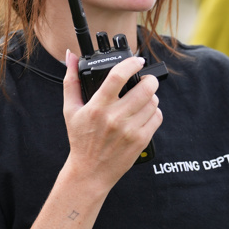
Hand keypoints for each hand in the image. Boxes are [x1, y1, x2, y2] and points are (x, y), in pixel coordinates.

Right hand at [62, 51, 162, 186]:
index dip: (132, 64)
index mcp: (97, 107)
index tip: (137, 61)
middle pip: (145, 88)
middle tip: (145, 80)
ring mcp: (130, 130)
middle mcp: (114, 117)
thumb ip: (71, 80)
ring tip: (142, 99)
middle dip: (149, 80)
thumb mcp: (70, 110)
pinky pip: (157, 117)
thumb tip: (71, 56)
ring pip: (153, 102)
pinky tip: (144, 114)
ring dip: (151, 96)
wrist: (90, 172)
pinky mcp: (141, 140)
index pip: (118, 76)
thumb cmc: (80, 140)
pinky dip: (154, 112)